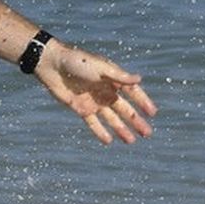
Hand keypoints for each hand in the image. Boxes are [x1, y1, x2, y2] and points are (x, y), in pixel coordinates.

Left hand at [35, 43, 156, 144]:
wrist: (52, 65)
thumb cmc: (77, 61)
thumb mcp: (100, 68)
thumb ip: (119, 76)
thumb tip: (139, 79)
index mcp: (112, 77)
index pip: (132, 91)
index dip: (143, 102)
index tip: (152, 113)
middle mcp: (105, 90)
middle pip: (124, 108)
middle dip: (135, 121)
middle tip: (147, 133)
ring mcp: (94, 100)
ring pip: (111, 118)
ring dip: (121, 129)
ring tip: (131, 141)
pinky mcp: (81, 108)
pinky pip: (93, 123)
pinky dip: (101, 132)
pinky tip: (109, 141)